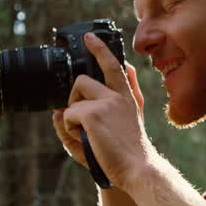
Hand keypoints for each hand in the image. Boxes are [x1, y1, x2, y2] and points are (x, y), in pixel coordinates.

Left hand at [51, 33, 151, 188]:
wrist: (138, 168)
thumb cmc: (128, 152)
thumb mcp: (123, 128)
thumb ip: (101, 114)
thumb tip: (76, 99)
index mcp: (127, 97)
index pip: (114, 66)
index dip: (100, 50)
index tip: (89, 37)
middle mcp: (118, 95)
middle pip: (82, 80)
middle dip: (74, 99)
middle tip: (82, 120)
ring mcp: (106, 102)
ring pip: (73, 99)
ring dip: (72, 116)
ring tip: (87, 134)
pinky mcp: (93, 114)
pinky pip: (67, 115)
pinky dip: (69, 129)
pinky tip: (86, 139)